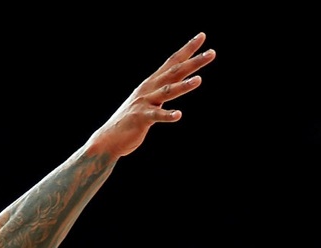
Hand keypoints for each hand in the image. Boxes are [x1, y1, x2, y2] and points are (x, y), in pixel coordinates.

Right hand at [87, 32, 214, 158]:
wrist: (109, 138)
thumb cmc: (131, 121)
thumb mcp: (148, 100)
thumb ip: (161, 91)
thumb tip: (174, 84)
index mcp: (152, 82)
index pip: (173, 62)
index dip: (188, 49)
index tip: (202, 36)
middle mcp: (149, 88)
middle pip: (175, 71)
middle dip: (194, 62)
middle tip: (212, 53)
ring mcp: (144, 102)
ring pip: (168, 91)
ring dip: (183, 85)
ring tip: (199, 80)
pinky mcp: (141, 118)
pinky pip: (156, 115)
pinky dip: (167, 115)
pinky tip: (178, 115)